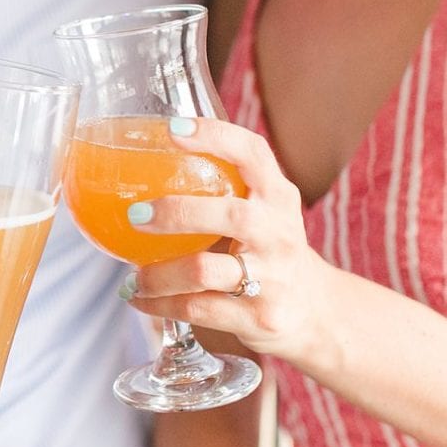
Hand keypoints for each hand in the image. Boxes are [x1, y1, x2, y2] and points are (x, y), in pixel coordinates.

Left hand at [122, 116, 330, 362]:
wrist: (315, 311)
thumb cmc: (270, 250)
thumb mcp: (263, 212)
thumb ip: (223, 189)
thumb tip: (142, 166)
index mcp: (278, 197)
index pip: (252, 154)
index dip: (215, 137)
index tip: (173, 130)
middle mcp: (279, 233)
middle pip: (231, 215)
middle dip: (176, 213)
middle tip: (136, 215)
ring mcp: (273, 277)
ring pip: (204, 270)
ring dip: (157, 275)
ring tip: (132, 277)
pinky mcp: (259, 316)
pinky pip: (198, 310)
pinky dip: (160, 305)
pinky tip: (141, 300)